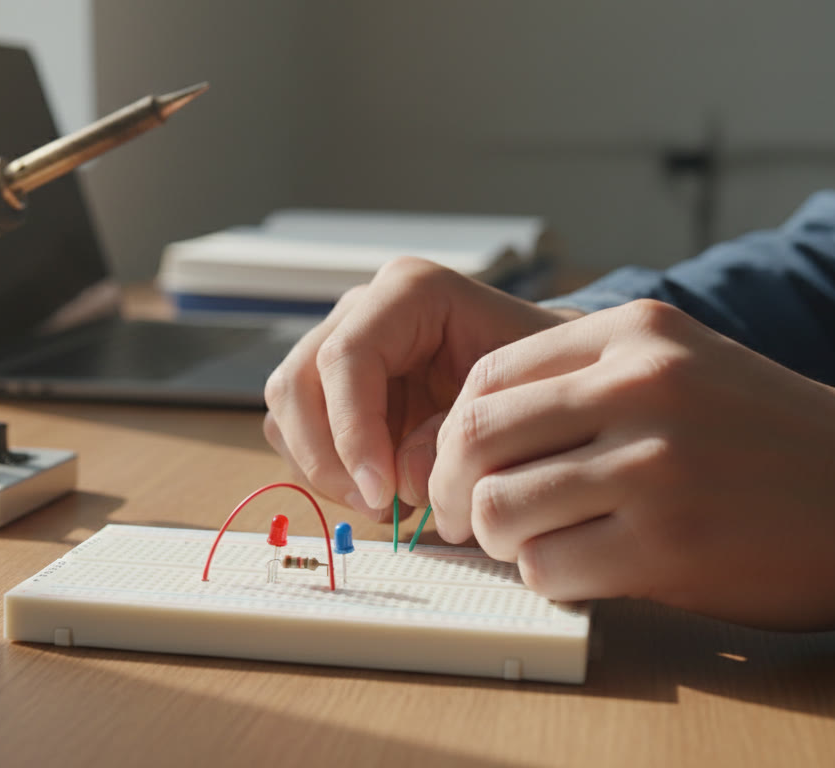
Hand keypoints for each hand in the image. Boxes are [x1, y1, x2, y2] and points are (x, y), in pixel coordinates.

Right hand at [263, 257, 579, 519]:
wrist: (547, 380)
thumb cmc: (540, 381)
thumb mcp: (516, 403)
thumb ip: (456, 437)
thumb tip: (397, 478)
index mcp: (410, 291)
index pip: (345, 357)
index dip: (351, 431)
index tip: (379, 493)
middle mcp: (363, 309)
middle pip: (298, 382)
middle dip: (328, 457)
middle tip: (377, 507)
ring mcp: (340, 343)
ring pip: (287, 410)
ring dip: (323, 468)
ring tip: (383, 503)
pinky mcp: (332, 385)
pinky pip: (297, 431)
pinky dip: (326, 471)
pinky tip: (378, 491)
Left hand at [427, 299, 834, 629]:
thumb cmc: (773, 437)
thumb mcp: (686, 365)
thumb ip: (588, 378)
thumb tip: (474, 425)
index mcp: (638, 332)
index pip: (488, 375)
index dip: (452, 430)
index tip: (460, 466)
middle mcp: (641, 387)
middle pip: (476, 436)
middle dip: (450, 487)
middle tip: (462, 517)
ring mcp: (655, 467)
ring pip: (500, 506)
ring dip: (498, 539)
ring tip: (531, 543)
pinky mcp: (668, 546)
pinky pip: (549, 568)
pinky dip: (546, 577)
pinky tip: (581, 570)